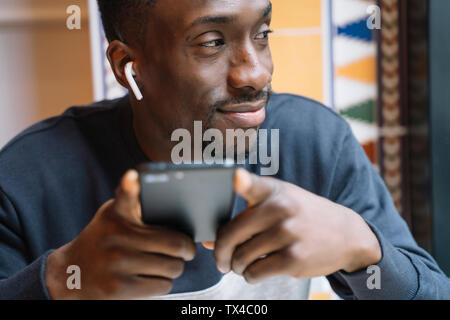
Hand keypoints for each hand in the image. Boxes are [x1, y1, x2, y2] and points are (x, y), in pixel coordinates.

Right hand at [45, 170, 196, 298]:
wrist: (70, 274)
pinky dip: (162, 283)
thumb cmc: (103, 241)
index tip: (133, 175)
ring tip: (164, 264)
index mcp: (117, 215)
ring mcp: (117, 263)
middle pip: (176, 245)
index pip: (126, 196)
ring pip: (173, 267)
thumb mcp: (112, 216)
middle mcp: (116, 236)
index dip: (130, 185)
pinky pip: (163, 286)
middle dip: (186, 251)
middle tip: (185, 252)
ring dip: (174, 268)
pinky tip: (150, 278)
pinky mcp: (119, 288)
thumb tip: (163, 197)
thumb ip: (134, 205)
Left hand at [204, 169, 380, 283]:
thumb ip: (244, 217)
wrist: (346, 234)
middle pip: (231, 235)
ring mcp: (288, 234)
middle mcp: (280, 209)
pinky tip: (255, 271)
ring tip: (241, 265)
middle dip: (221, 252)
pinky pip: (256, 272)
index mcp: (273, 191)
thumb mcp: (279, 205)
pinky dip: (250, 275)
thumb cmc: (302, 217)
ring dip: (236, 266)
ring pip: (241, 257)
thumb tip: (208, 241)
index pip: (252, 184)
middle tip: (222, 260)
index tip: (234, 177)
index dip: (241, 180)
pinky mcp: (294, 258)